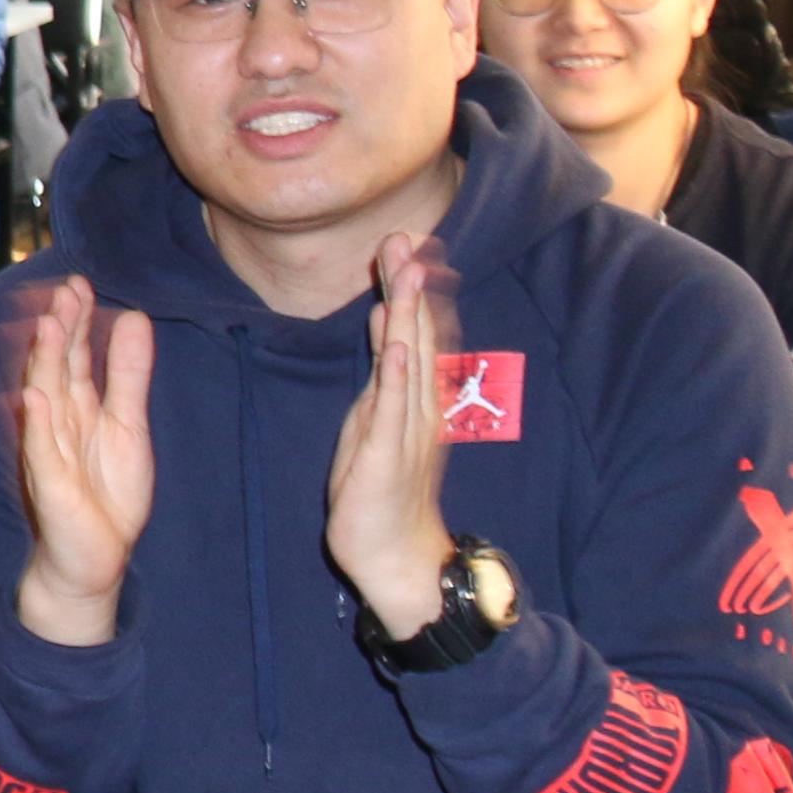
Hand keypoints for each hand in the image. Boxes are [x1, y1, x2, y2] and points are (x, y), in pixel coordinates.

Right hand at [8, 274, 157, 644]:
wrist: (91, 560)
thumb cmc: (107, 496)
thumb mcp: (129, 428)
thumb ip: (128, 376)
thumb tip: (134, 318)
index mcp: (77, 408)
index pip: (73, 355)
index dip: (78, 321)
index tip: (81, 282)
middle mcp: (56, 423)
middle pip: (56, 368)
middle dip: (60, 329)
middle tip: (67, 289)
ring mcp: (49, 452)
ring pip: (44, 400)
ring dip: (42, 363)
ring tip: (47, 324)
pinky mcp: (48, 486)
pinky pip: (40, 451)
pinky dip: (36, 425)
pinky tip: (34, 398)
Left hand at [324, 233, 459, 643]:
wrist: (396, 555)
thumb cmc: (382, 489)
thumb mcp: (375, 420)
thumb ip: (385, 372)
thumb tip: (388, 322)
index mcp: (410, 397)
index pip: (410, 332)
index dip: (408, 288)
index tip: (403, 242)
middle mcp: (417, 407)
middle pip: (415, 336)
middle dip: (410, 287)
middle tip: (407, 238)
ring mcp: (406, 430)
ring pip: (410, 363)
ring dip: (409, 317)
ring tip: (409, 272)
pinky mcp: (387, 457)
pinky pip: (394, 410)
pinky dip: (399, 375)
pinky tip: (401, 344)